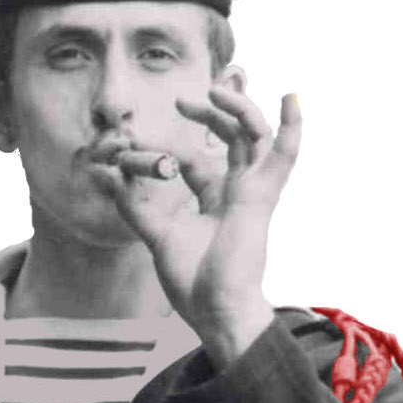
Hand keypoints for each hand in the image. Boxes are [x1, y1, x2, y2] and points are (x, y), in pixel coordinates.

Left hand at [87, 87, 301, 366]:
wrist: (216, 310)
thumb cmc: (194, 283)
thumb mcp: (157, 236)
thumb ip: (136, 207)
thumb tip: (110, 177)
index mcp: (214, 201)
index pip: (195, 160)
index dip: (166, 147)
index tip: (131, 143)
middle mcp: (236, 192)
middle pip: (231, 138)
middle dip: (211, 112)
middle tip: (181, 101)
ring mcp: (253, 192)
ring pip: (255, 137)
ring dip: (238, 109)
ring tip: (214, 91)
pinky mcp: (262, 197)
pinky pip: (284, 157)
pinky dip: (292, 128)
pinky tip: (292, 97)